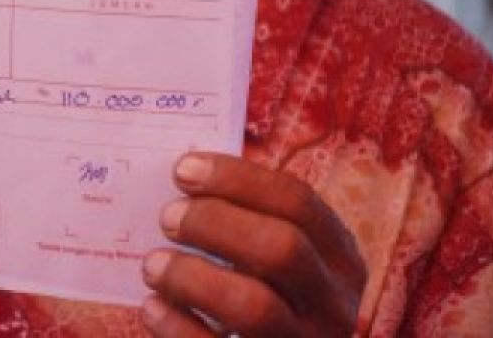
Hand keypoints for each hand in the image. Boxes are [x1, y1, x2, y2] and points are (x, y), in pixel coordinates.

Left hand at [140, 153, 366, 336]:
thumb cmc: (267, 298)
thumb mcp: (278, 260)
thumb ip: (246, 221)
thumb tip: (183, 177)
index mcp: (339, 259)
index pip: (297, 201)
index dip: (237, 179)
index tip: (183, 170)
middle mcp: (333, 305)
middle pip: (282, 248)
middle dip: (214, 223)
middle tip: (167, 217)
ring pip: (254, 306)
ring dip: (191, 277)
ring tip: (153, 265)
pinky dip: (177, 326)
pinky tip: (152, 308)